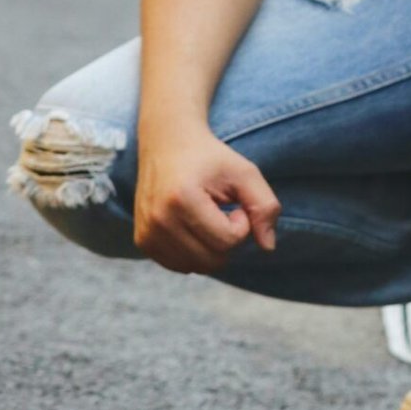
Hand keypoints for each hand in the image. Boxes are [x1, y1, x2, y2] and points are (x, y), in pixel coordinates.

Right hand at [133, 121, 280, 275]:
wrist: (166, 143)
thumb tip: (268, 247)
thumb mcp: (244, 173)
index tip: (234, 202)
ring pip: (198, 266)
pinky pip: (181, 265)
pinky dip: (195, 251)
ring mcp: (147, 233)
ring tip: (206, 216)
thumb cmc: (210, 159)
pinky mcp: (142, 241)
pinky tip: (193, 225)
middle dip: (228, 238)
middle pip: (213, 259)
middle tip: (222, 210)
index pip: (228, 240)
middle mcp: (159, 219)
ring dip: (212, 246)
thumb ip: (265, 206)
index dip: (242, 224)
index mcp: (181, 199)